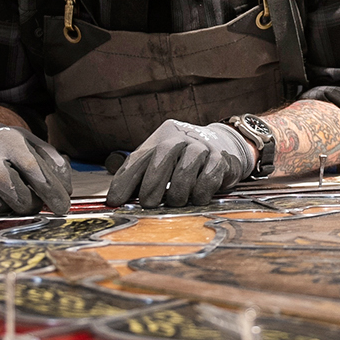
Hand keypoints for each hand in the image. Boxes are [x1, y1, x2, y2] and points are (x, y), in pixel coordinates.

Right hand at [0, 124, 72, 215]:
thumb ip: (56, 167)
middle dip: (24, 200)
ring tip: (13, 204)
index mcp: (12, 142)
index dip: (49, 190)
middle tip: (35, 207)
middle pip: (2, 180)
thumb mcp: (40, 149)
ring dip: (1, 205)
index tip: (62, 207)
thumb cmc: (18, 151)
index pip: (32, 166)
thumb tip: (66, 190)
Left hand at [106, 119, 252, 208]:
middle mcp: (182, 136)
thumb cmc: (184, 159)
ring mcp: (203, 146)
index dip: (125, 180)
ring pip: (186, 168)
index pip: (138, 157)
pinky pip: (208, 178)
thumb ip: (140, 177)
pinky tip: (196, 198)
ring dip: (177, 192)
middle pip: (163, 154)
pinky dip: (200, 192)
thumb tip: (116, 201)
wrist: (223, 145)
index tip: (115, 201)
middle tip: (148, 204)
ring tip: (175, 202)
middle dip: (153, 184)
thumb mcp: (161, 161)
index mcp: (162, 136)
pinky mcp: (221, 159)